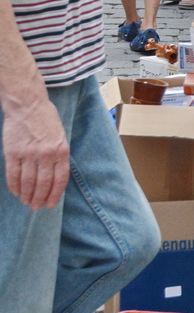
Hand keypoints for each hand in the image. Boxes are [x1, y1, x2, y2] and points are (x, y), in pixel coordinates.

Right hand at [4, 90, 68, 209]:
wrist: (28, 105)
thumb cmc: (47, 120)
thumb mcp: (61, 137)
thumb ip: (59, 156)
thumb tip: (55, 177)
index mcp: (61, 150)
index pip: (60, 179)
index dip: (55, 194)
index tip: (50, 205)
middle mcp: (46, 154)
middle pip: (43, 184)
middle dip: (39, 198)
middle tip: (36, 207)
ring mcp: (28, 154)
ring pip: (28, 182)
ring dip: (27, 195)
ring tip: (26, 202)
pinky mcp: (12, 152)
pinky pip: (13, 175)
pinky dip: (14, 186)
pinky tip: (16, 192)